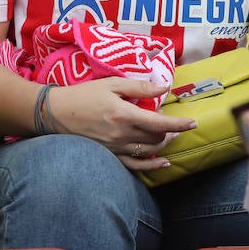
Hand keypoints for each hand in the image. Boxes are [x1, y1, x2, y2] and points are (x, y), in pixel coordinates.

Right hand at [47, 79, 196, 171]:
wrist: (55, 113)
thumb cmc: (83, 94)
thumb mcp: (111, 83)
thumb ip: (139, 86)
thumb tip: (164, 87)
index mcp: (123, 114)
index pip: (159, 122)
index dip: (179, 123)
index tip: (193, 123)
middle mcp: (122, 134)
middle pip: (156, 137)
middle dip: (170, 131)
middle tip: (175, 124)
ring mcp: (116, 148)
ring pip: (149, 152)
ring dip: (163, 145)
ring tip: (169, 137)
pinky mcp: (110, 156)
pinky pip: (135, 165)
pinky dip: (151, 166)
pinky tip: (162, 162)